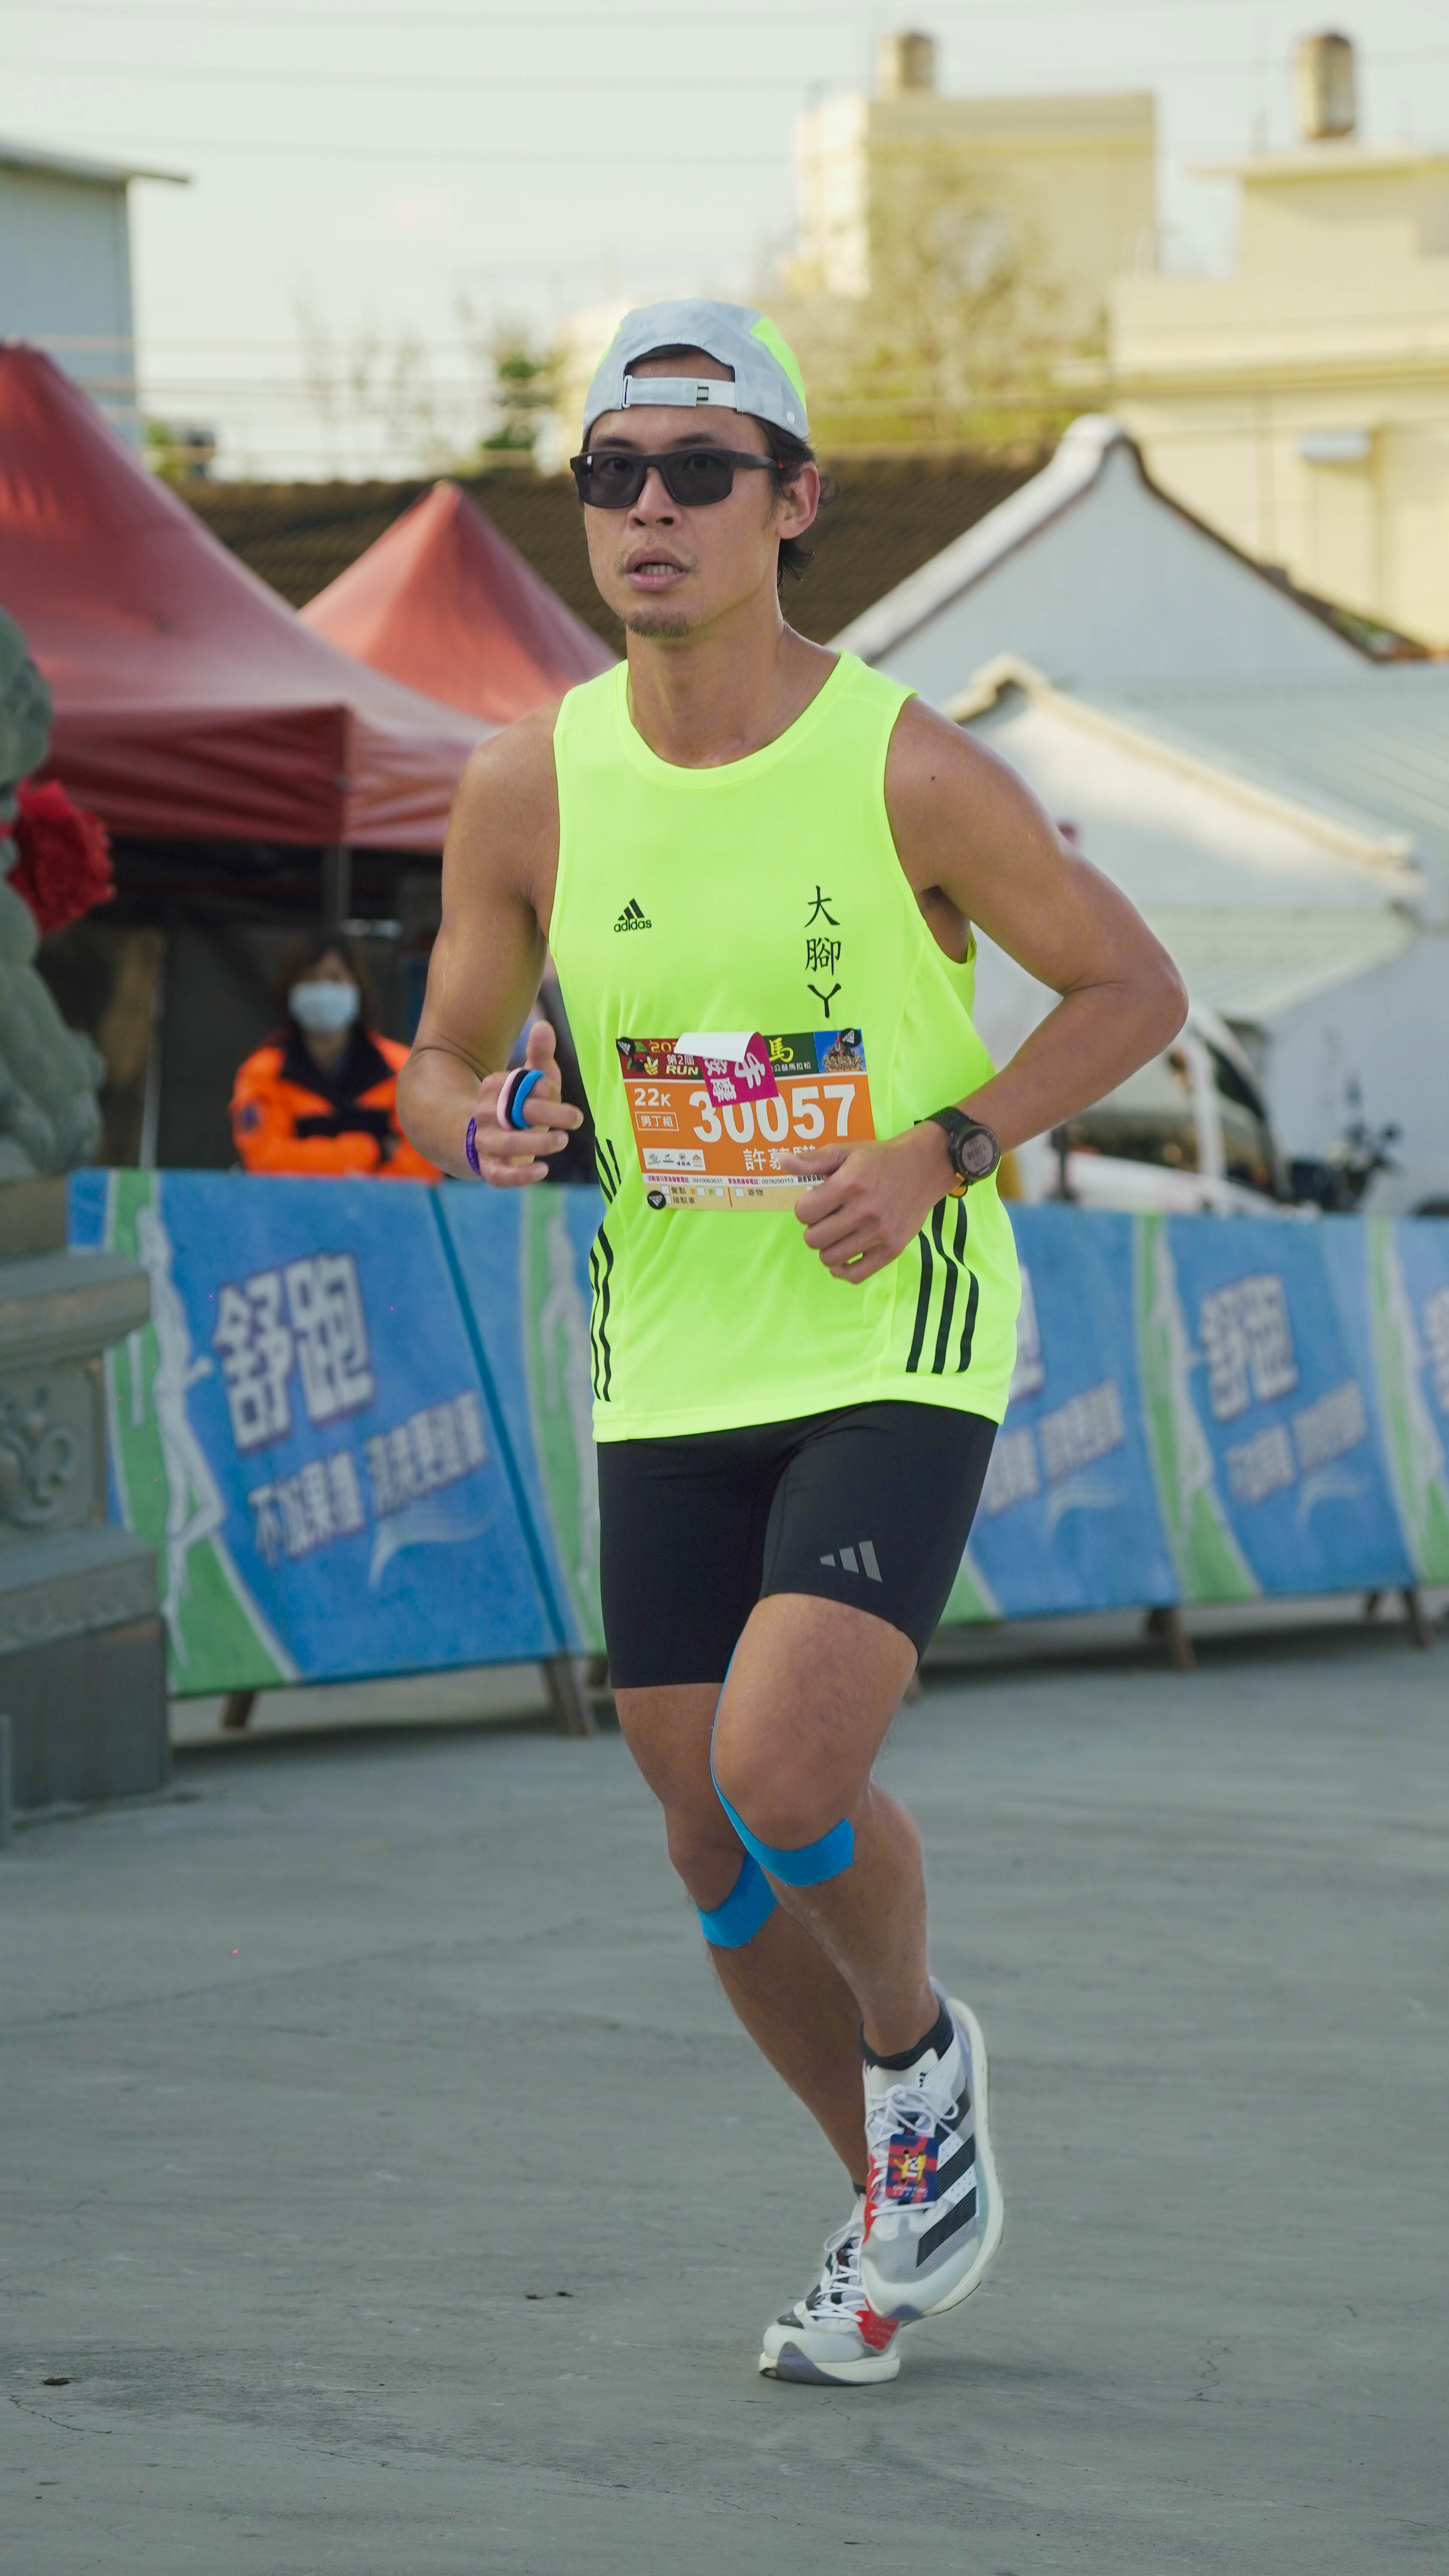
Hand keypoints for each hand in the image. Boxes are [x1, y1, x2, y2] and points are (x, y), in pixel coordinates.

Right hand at [466, 1017, 582, 1187]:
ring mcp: (484, 1143)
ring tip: (562, 1139)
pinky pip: (500, 1176)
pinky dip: (521, 1175)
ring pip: (508, 1144)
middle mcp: (484, 1114)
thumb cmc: (518, 1106)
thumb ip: (540, 1055)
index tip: (557, 1092)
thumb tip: (544, 1026)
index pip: (520, 1085)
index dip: (544, 1088)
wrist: (485, 1139)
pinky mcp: (489, 1169)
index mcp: (493, 1087)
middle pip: (516, 1112)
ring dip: (538, 1142)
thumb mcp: (530, 1080)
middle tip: (575, 1118)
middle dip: (548, 1113)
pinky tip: (543, 1169)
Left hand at [789, 1125, 953, 1283]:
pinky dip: (842, 1270)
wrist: (923, 1168)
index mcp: (849, 1184)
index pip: (804, 1212)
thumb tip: (782, 1162)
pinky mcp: (892, 1250)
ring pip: (830, 1258)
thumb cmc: (880, 1159)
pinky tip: (843, 1256)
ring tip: (837, 1233)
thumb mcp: (846, 1151)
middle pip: (814, 1239)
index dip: (804, 1208)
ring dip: (826, 1247)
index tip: (816, 1202)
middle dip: (813, 1228)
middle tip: (826, 1219)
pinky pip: (856, 1275)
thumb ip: (813, 1160)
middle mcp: (864, 1211)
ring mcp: (879, 1233)